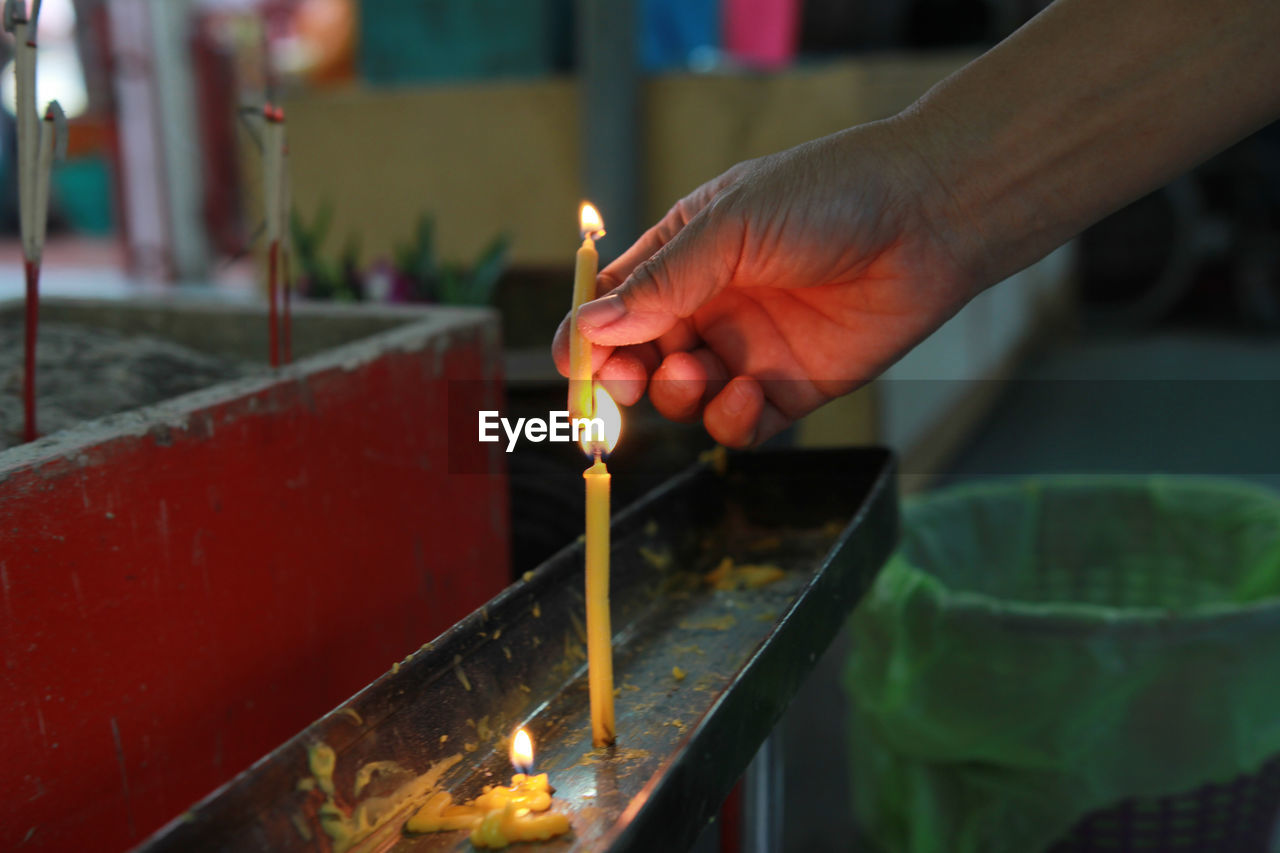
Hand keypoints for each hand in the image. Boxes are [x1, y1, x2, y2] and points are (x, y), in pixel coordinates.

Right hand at [553, 115, 977, 446]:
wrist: (928, 216)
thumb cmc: (827, 197)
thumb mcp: (729, 229)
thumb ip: (659, 286)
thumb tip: (583, 333)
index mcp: (683, 255)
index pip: (614, 306)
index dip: (588, 338)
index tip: (576, 366)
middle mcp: (710, 305)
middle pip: (638, 359)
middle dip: (621, 378)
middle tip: (621, 385)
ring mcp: (749, 349)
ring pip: (683, 397)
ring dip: (675, 395)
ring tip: (696, 372)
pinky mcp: (792, 388)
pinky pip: (740, 424)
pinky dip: (730, 421)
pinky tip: (747, 393)